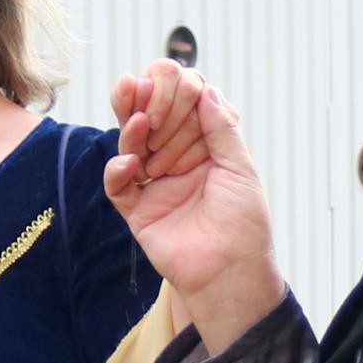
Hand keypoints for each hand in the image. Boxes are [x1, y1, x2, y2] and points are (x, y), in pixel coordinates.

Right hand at [104, 63, 283, 347]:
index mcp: (206, 145)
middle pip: (152, 116)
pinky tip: (129, 164)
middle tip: (147, 93)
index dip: (180, 91)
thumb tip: (205, 88)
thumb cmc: (244, 224)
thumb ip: (221, 129)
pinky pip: (118, 185)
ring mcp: (155, 182)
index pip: (184, 105)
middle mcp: (177, 157)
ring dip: (130, 128)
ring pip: (131, 143)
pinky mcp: (137, 209)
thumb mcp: (240, 169)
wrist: (231, 273)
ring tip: (137, 120)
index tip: (185, 88)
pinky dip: (118, 171)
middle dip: (148, 101)